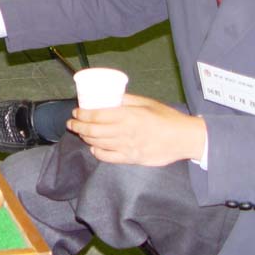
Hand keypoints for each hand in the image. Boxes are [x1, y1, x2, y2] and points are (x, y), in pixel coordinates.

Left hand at [66, 93, 206, 166]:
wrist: (183, 138)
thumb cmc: (166, 117)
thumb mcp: (146, 102)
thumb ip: (126, 100)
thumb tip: (109, 96)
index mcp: (127, 115)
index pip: (96, 115)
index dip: (82, 114)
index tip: (76, 111)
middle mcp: (123, 132)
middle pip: (92, 130)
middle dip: (77, 126)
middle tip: (72, 122)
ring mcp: (126, 147)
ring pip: (97, 143)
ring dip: (85, 138)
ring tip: (81, 133)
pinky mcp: (130, 159)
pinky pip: (107, 157)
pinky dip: (97, 152)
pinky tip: (94, 148)